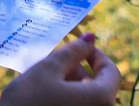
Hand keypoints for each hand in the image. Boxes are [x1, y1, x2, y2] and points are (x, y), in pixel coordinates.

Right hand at [0, 34, 120, 105]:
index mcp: (100, 99)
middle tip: (52, 63)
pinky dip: (65, 100)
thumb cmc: (27, 102)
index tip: (77, 47)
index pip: (111, 72)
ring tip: (44, 81)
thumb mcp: (48, 69)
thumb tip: (90, 38)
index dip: (95, 55)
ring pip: (85, 99)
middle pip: (97, 87)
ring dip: (69, 86)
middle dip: (77, 71)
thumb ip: (72, 51)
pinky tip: (44, 97)